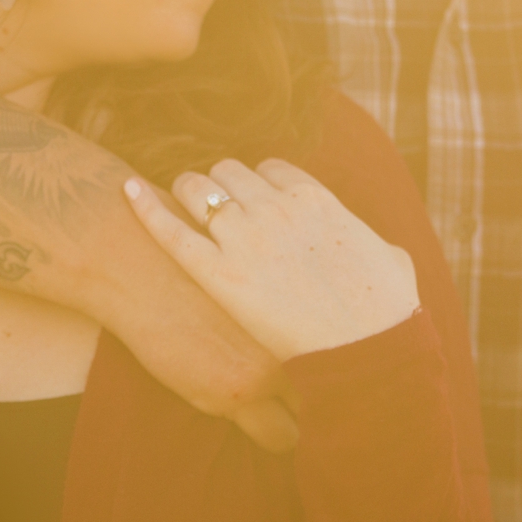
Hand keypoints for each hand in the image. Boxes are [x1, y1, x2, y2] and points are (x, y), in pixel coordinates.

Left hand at [124, 158, 419, 361]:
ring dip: (188, 193)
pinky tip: (128, 191)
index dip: (258, 185)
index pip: (271, 170)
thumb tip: (386, 250)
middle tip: (211, 207)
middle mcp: (275, 207)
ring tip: (180, 205)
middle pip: (229, 173)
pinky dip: (146, 206)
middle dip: (219, 186)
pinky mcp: (216, 273)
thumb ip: (382, 247)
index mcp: (315, 199)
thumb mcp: (393, 265)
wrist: (365, 352)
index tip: (253, 200)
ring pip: (198, 189)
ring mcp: (243, 237)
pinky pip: (171, 230)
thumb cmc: (386, 316)